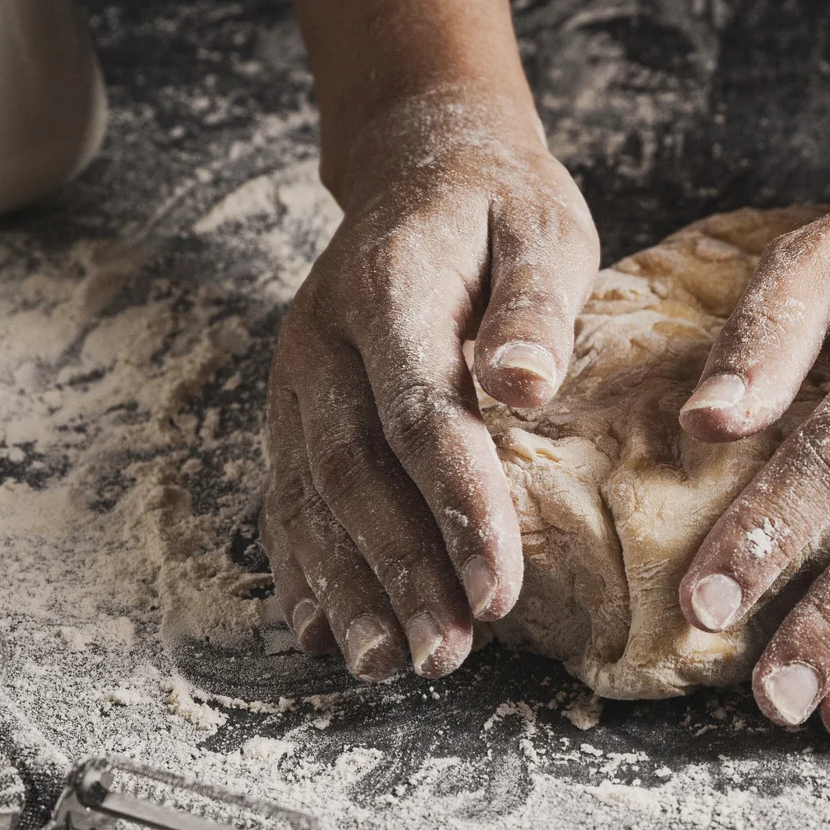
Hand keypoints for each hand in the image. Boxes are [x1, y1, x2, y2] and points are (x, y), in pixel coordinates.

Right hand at [262, 91, 598, 680]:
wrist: (418, 166)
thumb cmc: (498, 205)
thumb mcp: (542, 226)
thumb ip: (535, 304)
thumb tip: (525, 388)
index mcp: (390, 288)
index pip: (422, 414)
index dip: (457, 508)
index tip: (499, 591)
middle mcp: (324, 340)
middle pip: (355, 472)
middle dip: (399, 572)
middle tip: (445, 655)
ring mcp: (297, 379)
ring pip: (311, 495)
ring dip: (346, 588)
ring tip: (387, 664)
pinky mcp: (292, 409)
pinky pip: (287, 496)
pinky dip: (303, 568)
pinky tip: (323, 632)